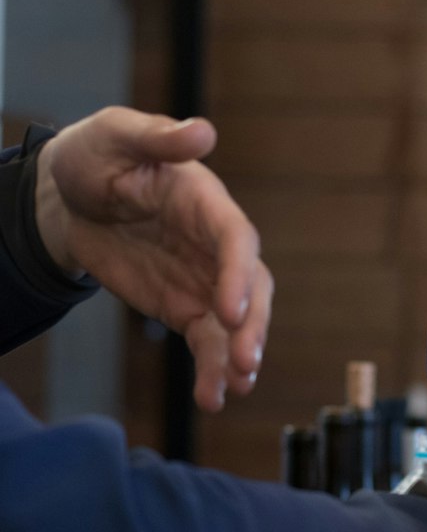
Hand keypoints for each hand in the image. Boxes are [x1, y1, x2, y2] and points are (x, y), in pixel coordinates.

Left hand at [35, 108, 272, 411]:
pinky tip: (211, 400)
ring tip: (232, 390)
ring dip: (237, 357)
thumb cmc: (96, 156)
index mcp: (205, 201)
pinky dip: (212, 371)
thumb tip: (203, 131)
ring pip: (234, 324)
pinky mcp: (185, 307)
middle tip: (244, 361)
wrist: (71, 197)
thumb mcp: (117, 135)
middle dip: (251, 326)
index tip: (228, 310)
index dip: (238, 274)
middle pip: (252, 287)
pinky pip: (206, 343)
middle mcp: (215, 244)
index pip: (236, 238)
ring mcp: (204, 279)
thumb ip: (158, 138)